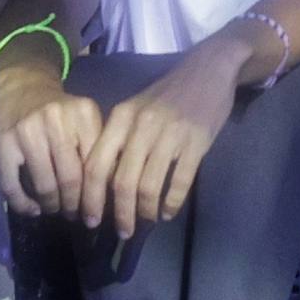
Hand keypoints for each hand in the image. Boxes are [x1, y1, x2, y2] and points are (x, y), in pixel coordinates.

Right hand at [0, 73, 107, 219]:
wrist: (24, 86)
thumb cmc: (60, 110)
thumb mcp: (84, 119)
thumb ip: (95, 148)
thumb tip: (106, 194)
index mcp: (83, 114)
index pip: (95, 165)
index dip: (96, 195)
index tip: (95, 211)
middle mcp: (56, 120)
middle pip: (70, 178)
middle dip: (74, 205)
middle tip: (75, 215)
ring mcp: (28, 130)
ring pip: (44, 184)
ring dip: (51, 205)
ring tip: (54, 209)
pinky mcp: (3, 142)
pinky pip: (12, 185)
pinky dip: (23, 205)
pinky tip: (32, 209)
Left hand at [76, 43, 242, 235]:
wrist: (210, 68)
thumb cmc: (169, 92)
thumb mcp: (137, 109)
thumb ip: (120, 140)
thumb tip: (105, 185)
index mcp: (122, 117)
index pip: (96, 165)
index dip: (90, 197)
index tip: (89, 219)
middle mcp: (142, 126)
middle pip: (122, 182)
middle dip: (120, 213)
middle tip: (122, 231)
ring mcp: (171, 134)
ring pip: (149, 185)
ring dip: (145, 211)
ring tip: (146, 221)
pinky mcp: (197, 141)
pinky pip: (179, 182)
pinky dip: (172, 203)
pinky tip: (169, 212)